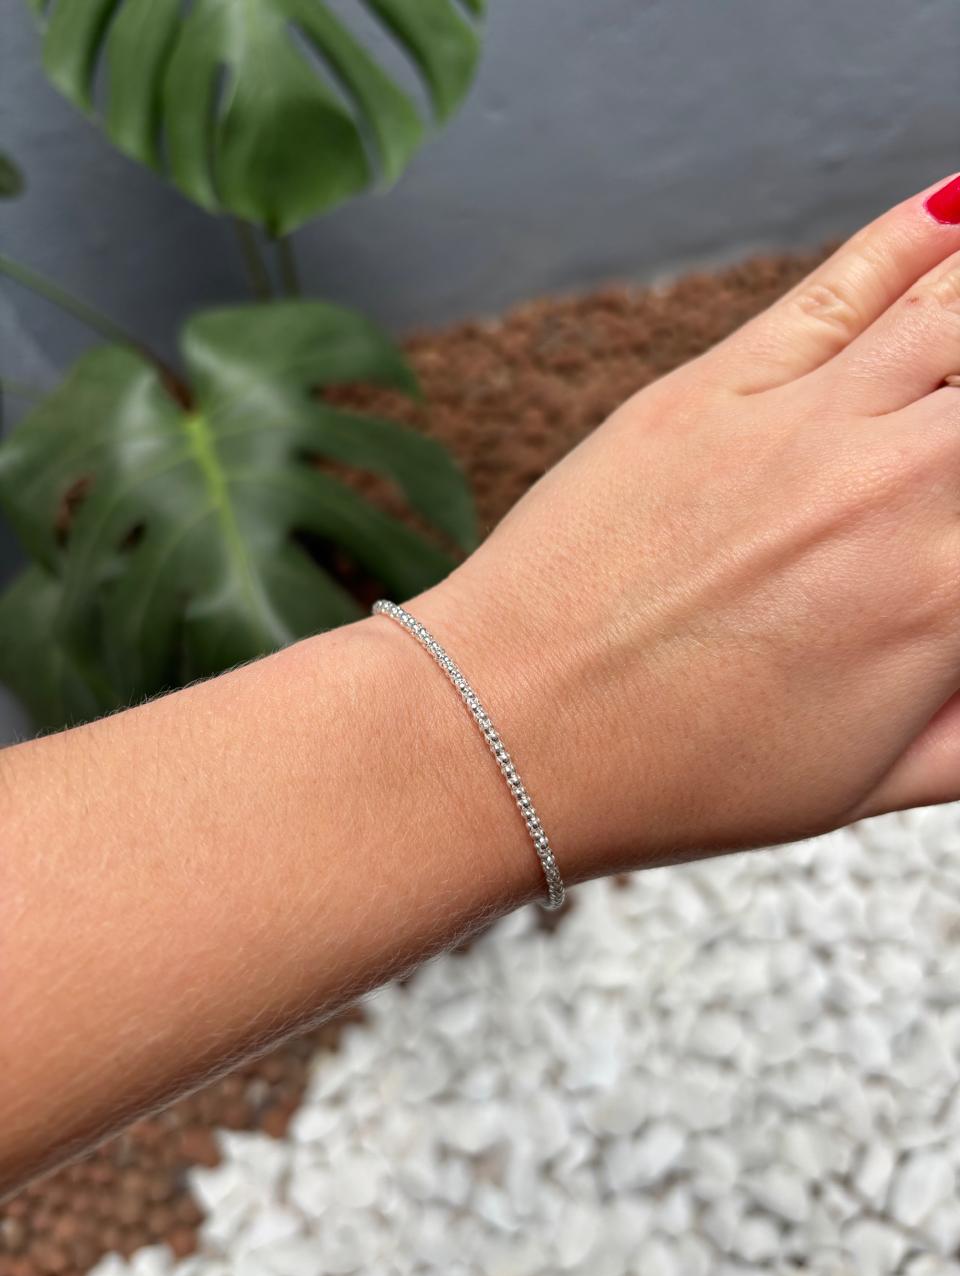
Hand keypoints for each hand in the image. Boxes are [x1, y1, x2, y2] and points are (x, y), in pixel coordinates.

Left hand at [412, 173, 959, 880]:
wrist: (510, 730)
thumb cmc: (677, 774)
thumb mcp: (866, 786)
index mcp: (945, 602)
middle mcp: (892, 492)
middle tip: (946, 463)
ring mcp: (802, 426)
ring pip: (958, 312)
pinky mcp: (713, 388)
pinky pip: (845, 286)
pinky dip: (917, 239)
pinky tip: (958, 213)